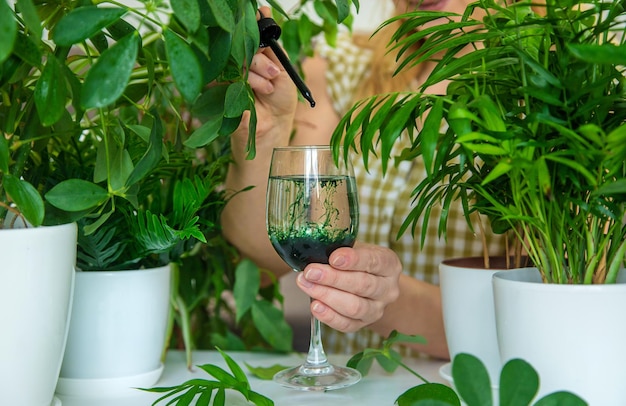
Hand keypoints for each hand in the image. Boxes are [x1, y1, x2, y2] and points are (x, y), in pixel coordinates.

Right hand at [233, 7, 297, 142]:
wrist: (273, 128)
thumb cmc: (280, 100)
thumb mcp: (283, 68)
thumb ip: (273, 45)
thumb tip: (263, 12)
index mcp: (253, 52)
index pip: (248, 31)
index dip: (253, 23)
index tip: (261, 15)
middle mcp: (238, 59)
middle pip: (240, 43)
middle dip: (259, 57)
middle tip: (273, 73)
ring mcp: (227, 71)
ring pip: (235, 58)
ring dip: (255, 72)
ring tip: (268, 88)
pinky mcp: (217, 86)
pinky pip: (226, 74)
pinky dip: (245, 81)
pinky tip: (255, 92)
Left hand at [296, 242, 401, 331]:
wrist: (369, 286)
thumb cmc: (358, 262)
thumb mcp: (356, 248)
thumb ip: (340, 248)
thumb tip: (315, 250)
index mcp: (389, 265)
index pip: (374, 261)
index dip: (353, 260)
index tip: (333, 258)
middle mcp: (387, 289)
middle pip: (362, 285)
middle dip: (333, 278)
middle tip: (310, 272)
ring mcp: (377, 310)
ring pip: (354, 307)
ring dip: (327, 296)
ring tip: (306, 285)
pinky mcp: (362, 325)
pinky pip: (346, 324)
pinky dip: (329, 316)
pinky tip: (315, 306)